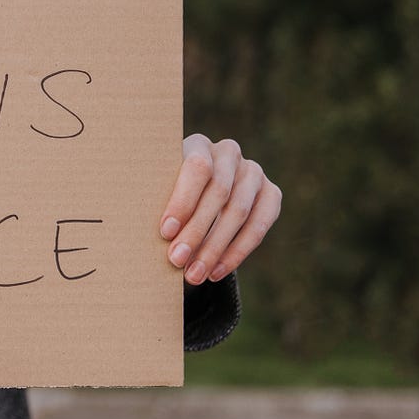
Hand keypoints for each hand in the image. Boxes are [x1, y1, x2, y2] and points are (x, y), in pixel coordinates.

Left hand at [158, 133, 280, 285]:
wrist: (198, 194)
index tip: (165, 232)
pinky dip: (237, 252)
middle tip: (177, 260)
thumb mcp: (158, 189)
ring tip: (194, 275)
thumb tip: (147, 233)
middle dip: (196, 232)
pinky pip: (259, 225)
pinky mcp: (271, 193)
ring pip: (238, 212)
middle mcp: (229, 153)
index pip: (198, 168)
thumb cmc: (167, 194)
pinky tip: (216, 272)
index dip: (183, 201)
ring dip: (215, 248)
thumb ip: (155, 200)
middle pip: (218, 193)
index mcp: (198, 144)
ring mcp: (253, 171)